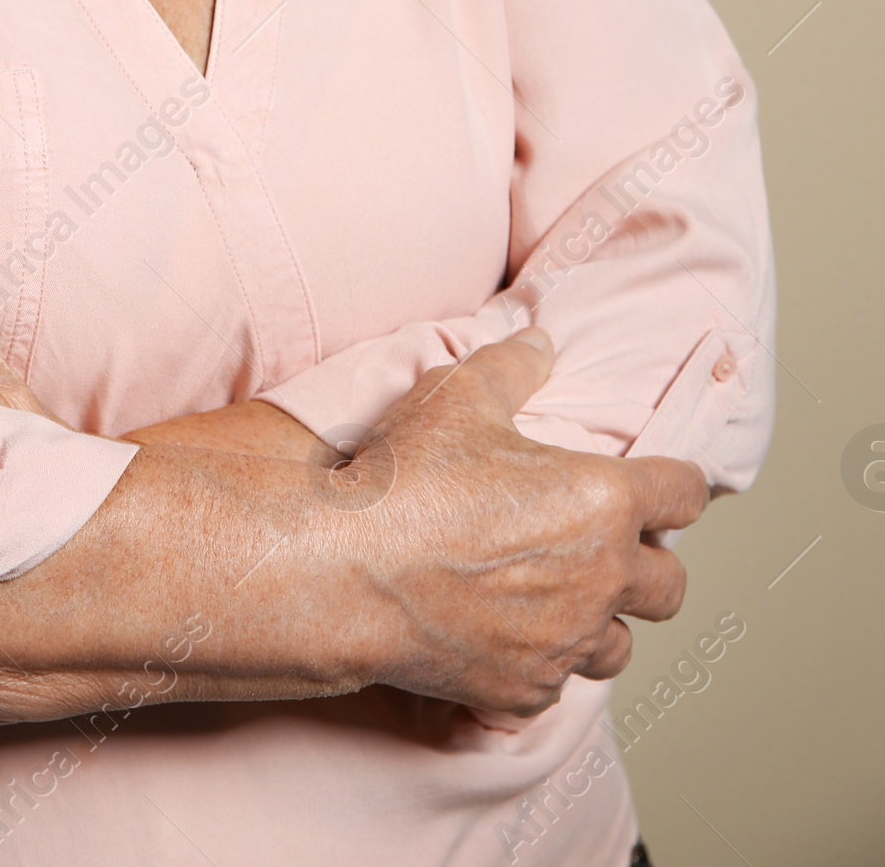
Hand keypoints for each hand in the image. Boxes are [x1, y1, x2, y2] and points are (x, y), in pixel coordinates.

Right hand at [347, 328, 707, 714]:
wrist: (345, 573)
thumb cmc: (407, 480)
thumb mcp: (458, 395)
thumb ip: (513, 365)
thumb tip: (542, 341)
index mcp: (602, 501)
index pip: (685, 493)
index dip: (675, 483)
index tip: (659, 483)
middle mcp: (601, 578)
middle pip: (672, 585)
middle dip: (650, 563)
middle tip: (608, 544)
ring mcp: (566, 643)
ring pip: (623, 646)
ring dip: (604, 621)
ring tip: (563, 596)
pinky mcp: (527, 689)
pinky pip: (561, 682)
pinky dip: (546, 660)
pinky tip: (510, 633)